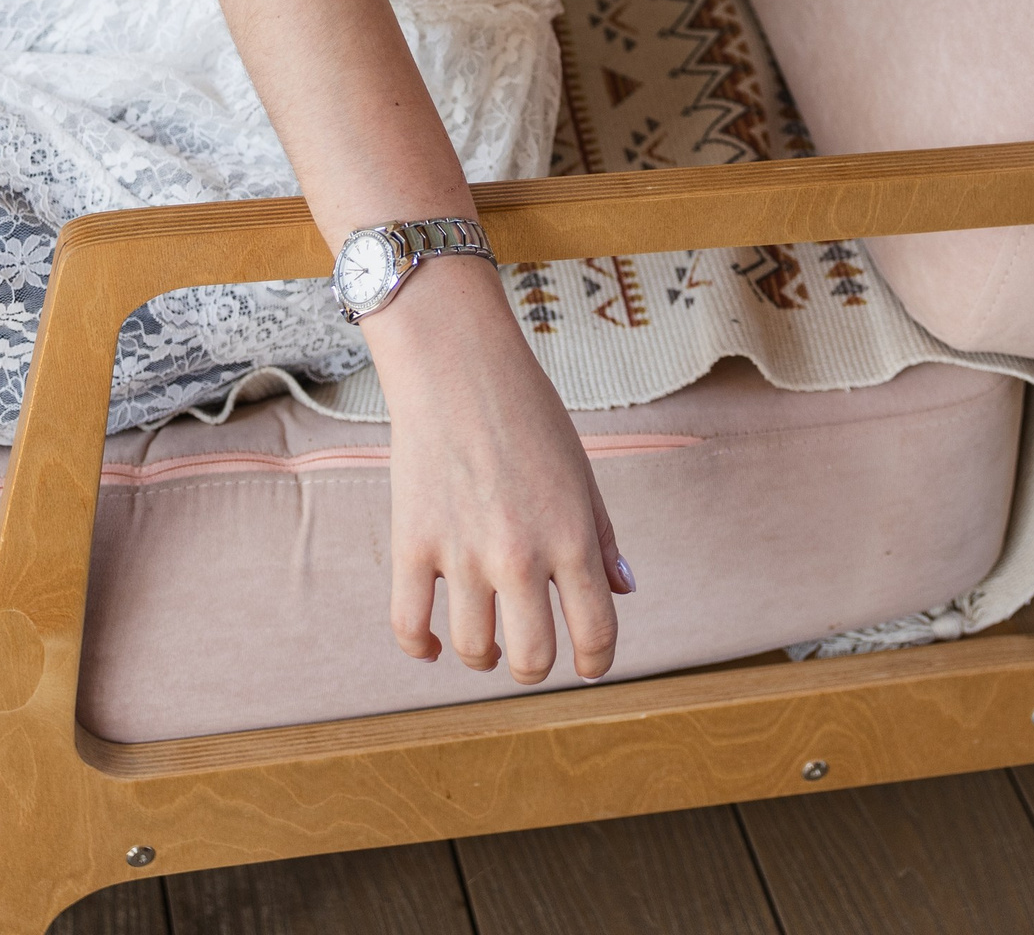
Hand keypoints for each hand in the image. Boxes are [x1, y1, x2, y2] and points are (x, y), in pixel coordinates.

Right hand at [366, 254, 633, 681]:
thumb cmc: (527, 411)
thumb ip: (602, 535)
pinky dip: (422, 647)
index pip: (596, 632)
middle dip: (537, 669)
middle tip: (532, 655)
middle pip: (534, 658)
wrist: (457, 363)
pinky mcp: (412, 544)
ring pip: (475, 649)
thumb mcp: (579, 469)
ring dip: (485, 657)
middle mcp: (520, 554)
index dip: (596, 662)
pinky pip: (409, 626)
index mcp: (572, 535)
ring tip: (488, 643)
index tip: (588, 665)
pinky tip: (434, 643)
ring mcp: (462, 553)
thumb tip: (625, 591)